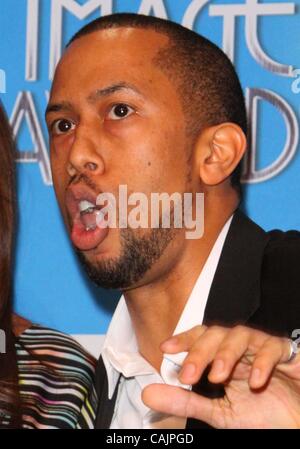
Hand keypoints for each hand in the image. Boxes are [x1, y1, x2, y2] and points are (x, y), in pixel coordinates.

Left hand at [142, 325, 299, 427]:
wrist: (296, 426)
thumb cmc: (262, 418)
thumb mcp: (219, 413)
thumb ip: (186, 401)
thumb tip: (148, 394)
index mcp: (225, 359)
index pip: (201, 338)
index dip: (184, 339)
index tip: (166, 349)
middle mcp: (242, 350)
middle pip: (217, 333)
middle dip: (200, 350)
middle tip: (190, 374)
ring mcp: (263, 349)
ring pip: (241, 334)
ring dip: (227, 353)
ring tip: (217, 377)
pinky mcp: (287, 355)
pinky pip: (273, 347)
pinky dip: (263, 361)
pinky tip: (254, 381)